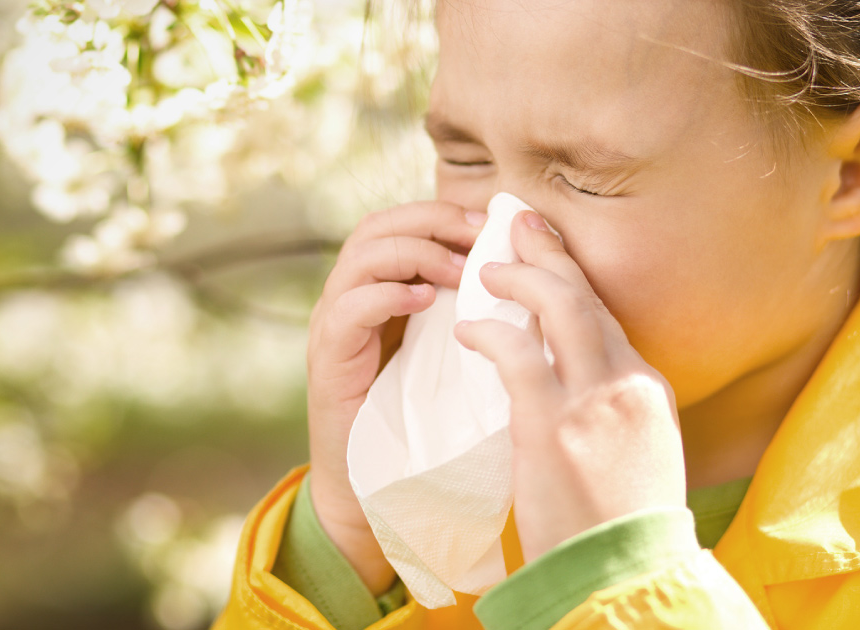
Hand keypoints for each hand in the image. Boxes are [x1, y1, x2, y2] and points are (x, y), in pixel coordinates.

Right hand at [306, 200, 486, 590]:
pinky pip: (348, 308)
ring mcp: (334, 325)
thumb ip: (473, 313)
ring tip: (458, 272)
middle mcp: (350, 297)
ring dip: (416, 253)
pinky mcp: (328, 359)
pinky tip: (425, 302)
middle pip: (378, 225)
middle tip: (479, 235)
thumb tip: (530, 275)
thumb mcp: (455, 355)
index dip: (447, 212)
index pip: (403, 221)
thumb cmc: (424, 423)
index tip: (495, 225)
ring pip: (361, 256)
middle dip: (432, 220)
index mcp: (381, 290)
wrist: (374, 487)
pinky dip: (388, 295)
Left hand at [453, 209, 686, 561]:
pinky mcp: (554, 425)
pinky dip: (489, 332)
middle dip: (550, 253)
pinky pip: (516, 354)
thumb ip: (614, 412)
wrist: (624, 578)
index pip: (605, 317)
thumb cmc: (621, 527)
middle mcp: (627, 383)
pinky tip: (465, 330)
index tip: (547, 257)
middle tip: (516, 223)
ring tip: (486, 268)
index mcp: (648, 390)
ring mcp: (595, 400)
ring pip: (561, 305)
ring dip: (521, 277)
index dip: (572, 280)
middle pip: (588, 296)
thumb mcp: (637, 457)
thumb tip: (581, 388)